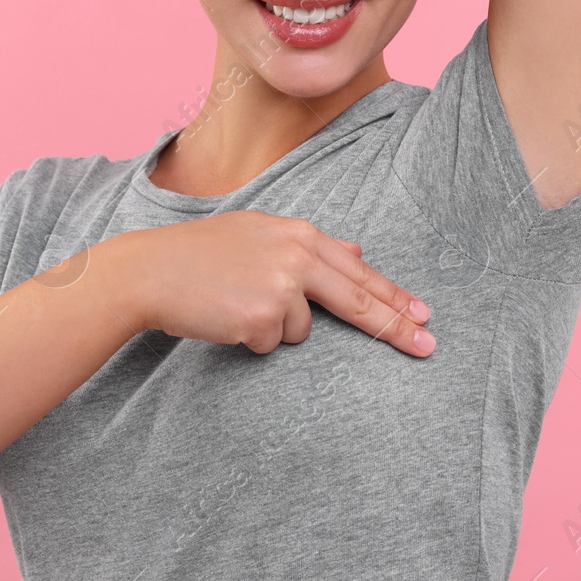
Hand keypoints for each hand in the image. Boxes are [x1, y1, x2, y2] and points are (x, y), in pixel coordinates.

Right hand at [105, 210, 435, 356]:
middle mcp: (297, 256)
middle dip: (396, 326)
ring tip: (236, 304)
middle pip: (359, 300)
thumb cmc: (201, 253)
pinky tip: (225, 316)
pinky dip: (250, 339)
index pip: (358, 271)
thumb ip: (308, 246)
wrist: (151, 270)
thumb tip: (357, 252)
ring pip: (302, 330)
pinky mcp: (261, 317)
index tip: (423, 314)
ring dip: (274, 327)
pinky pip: (271, 344)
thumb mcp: (259, 234)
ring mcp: (281, 287)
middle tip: (429, 346)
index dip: (393, 295)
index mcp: (299, 234)